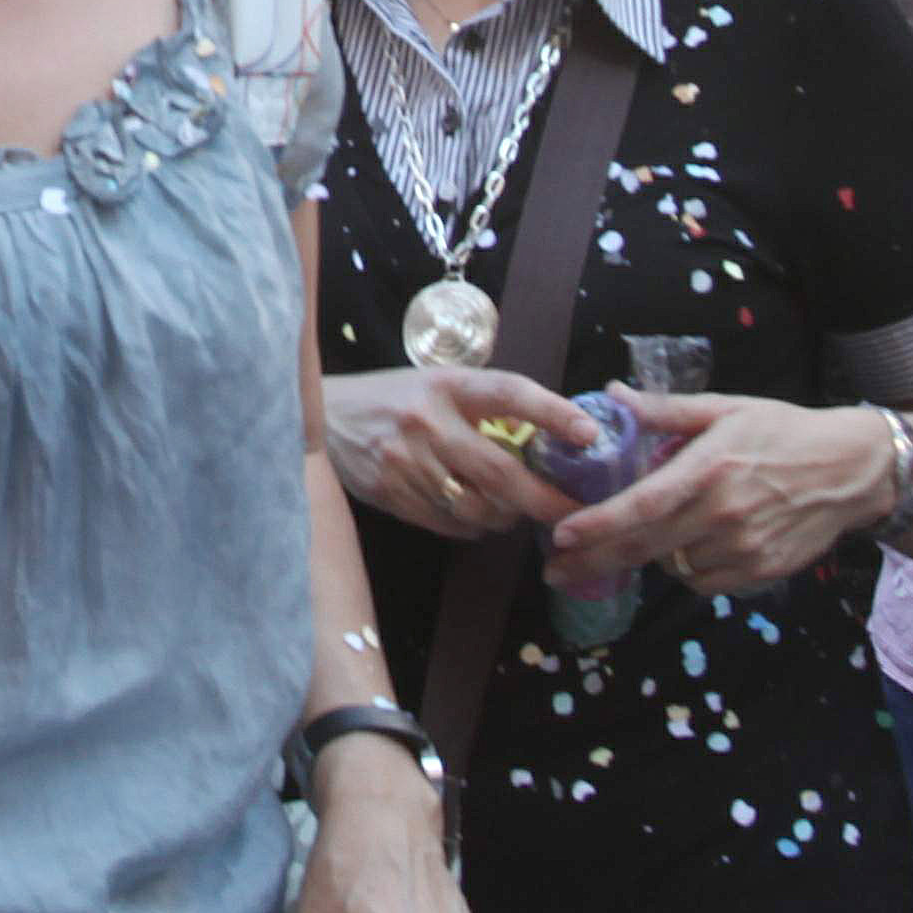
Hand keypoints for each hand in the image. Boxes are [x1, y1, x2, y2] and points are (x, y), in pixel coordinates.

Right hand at [324, 367, 603, 541]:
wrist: (323, 419)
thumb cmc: (395, 399)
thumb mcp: (439, 385)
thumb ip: (485, 406)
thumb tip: (551, 437)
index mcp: (447, 386)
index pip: (509, 394)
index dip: (553, 412)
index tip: (589, 434)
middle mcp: (427, 423)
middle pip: (499, 471)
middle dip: (544, 499)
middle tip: (574, 513)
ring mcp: (407, 463)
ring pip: (477, 508)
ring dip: (505, 517)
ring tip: (512, 510)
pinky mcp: (392, 495)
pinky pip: (450, 525)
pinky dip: (473, 527)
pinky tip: (476, 515)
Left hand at [550, 395, 900, 599]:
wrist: (853, 469)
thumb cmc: (785, 431)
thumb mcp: (726, 408)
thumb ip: (667, 410)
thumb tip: (613, 395)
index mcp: (710, 468)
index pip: (642, 505)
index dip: (598, 525)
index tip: (560, 535)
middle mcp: (724, 513)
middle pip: (645, 547)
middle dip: (594, 561)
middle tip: (555, 570)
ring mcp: (744, 547)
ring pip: (674, 566)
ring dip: (651, 557)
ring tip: (645, 537)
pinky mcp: (762, 571)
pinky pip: (706, 580)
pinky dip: (688, 569)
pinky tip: (688, 546)